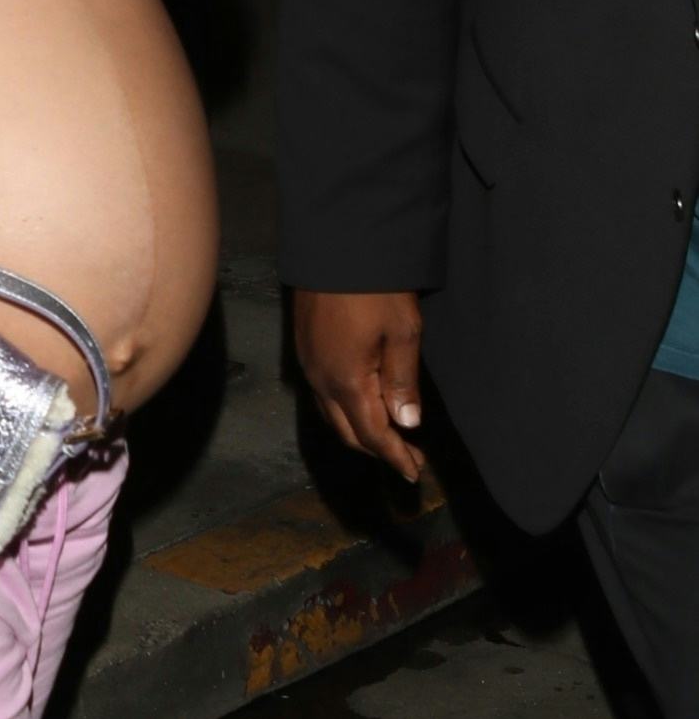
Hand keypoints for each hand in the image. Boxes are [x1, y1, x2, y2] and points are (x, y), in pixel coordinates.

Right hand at [293, 288, 424, 484]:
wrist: (335, 247)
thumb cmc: (375, 288)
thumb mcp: (403, 332)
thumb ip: (403, 382)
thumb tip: (406, 424)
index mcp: (347, 382)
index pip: (373, 434)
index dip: (395, 456)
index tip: (415, 471)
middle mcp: (321, 381)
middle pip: (348, 432)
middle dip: (378, 450)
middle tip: (408, 458)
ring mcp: (308, 366)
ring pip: (331, 416)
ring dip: (359, 433)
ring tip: (388, 438)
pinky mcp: (304, 350)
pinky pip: (321, 397)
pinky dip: (344, 412)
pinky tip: (360, 405)